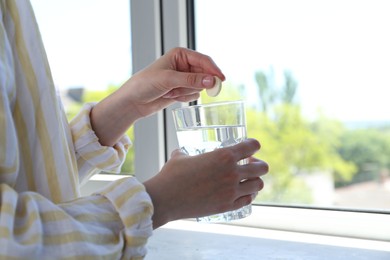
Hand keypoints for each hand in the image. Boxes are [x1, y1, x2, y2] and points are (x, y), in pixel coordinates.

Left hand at [119, 47, 225, 117]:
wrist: (133, 101)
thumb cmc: (145, 84)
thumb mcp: (168, 80)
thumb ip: (191, 80)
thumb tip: (211, 81)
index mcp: (180, 54)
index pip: (203, 60)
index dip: (213, 70)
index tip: (221, 80)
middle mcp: (184, 65)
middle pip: (204, 74)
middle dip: (198, 83)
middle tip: (193, 90)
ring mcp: (183, 78)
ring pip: (199, 86)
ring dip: (187, 91)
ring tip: (171, 92)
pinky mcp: (182, 90)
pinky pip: (194, 95)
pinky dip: (185, 98)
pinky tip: (171, 97)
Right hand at [143, 138, 268, 228]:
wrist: (165, 199)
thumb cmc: (171, 175)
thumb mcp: (181, 156)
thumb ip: (187, 152)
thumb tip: (183, 152)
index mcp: (223, 155)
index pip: (252, 146)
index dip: (253, 145)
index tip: (250, 148)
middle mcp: (232, 173)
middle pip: (262, 168)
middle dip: (258, 165)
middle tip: (249, 165)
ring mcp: (231, 191)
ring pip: (259, 185)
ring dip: (254, 181)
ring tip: (246, 180)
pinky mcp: (227, 206)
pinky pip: (247, 200)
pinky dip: (247, 195)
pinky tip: (240, 193)